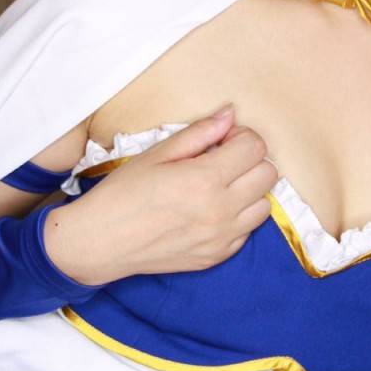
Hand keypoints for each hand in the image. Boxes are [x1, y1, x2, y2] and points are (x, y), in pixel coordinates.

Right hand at [41, 105, 278, 283]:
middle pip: (268, 174)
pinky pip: (247, 231)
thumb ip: (199, 134)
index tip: (221, 140)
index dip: (241, 136)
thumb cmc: (123, 193)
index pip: (255, 147)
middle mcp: (220, 210)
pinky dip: (238, 217)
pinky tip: (211, 210)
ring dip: (248, 190)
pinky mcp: (217, 256)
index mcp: (205, 179)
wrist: (101, 241)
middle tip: (222, 160)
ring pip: (264, 205)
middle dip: (249, 160)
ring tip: (219, 187)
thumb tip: (230, 115)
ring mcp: (221, 237)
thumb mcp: (157, 154)